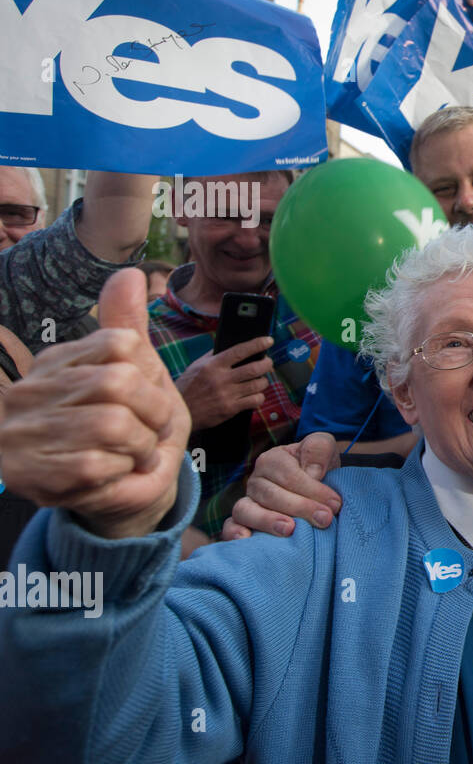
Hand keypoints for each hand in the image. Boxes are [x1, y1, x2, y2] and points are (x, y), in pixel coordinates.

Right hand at [0, 269, 191, 537]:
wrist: (123, 490)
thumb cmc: (134, 427)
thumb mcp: (140, 374)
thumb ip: (128, 326)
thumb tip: (129, 273)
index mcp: (59, 361)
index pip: (120, 344)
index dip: (151, 375)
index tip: (147, 397)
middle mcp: (32, 391)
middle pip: (121, 382)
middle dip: (153, 413)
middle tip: (148, 431)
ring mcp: (27, 432)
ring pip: (114, 424)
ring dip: (140, 446)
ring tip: (132, 453)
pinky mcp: (34, 473)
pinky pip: (101, 463)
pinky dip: (122, 471)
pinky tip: (114, 474)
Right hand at [174, 336, 274, 430]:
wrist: (181, 410)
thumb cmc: (189, 386)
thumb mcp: (197, 366)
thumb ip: (213, 356)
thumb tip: (230, 344)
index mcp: (213, 365)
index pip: (240, 351)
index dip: (257, 344)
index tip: (268, 340)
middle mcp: (221, 379)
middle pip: (254, 368)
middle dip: (267, 364)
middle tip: (268, 362)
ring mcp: (227, 394)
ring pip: (257, 385)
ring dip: (264, 381)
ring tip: (262, 379)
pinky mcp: (230, 409)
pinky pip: (254, 401)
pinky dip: (260, 397)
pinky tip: (256, 394)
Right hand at [221, 432, 341, 539]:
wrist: (320, 487)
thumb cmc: (320, 467)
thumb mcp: (324, 448)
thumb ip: (318, 449)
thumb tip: (312, 472)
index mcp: (273, 460)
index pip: (288, 475)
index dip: (313, 490)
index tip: (335, 504)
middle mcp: (256, 481)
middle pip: (270, 495)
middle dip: (300, 508)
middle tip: (324, 519)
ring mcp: (247, 502)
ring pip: (246, 510)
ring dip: (267, 521)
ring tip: (289, 530)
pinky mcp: (242, 522)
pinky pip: (230, 527)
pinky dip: (234, 533)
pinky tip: (247, 540)